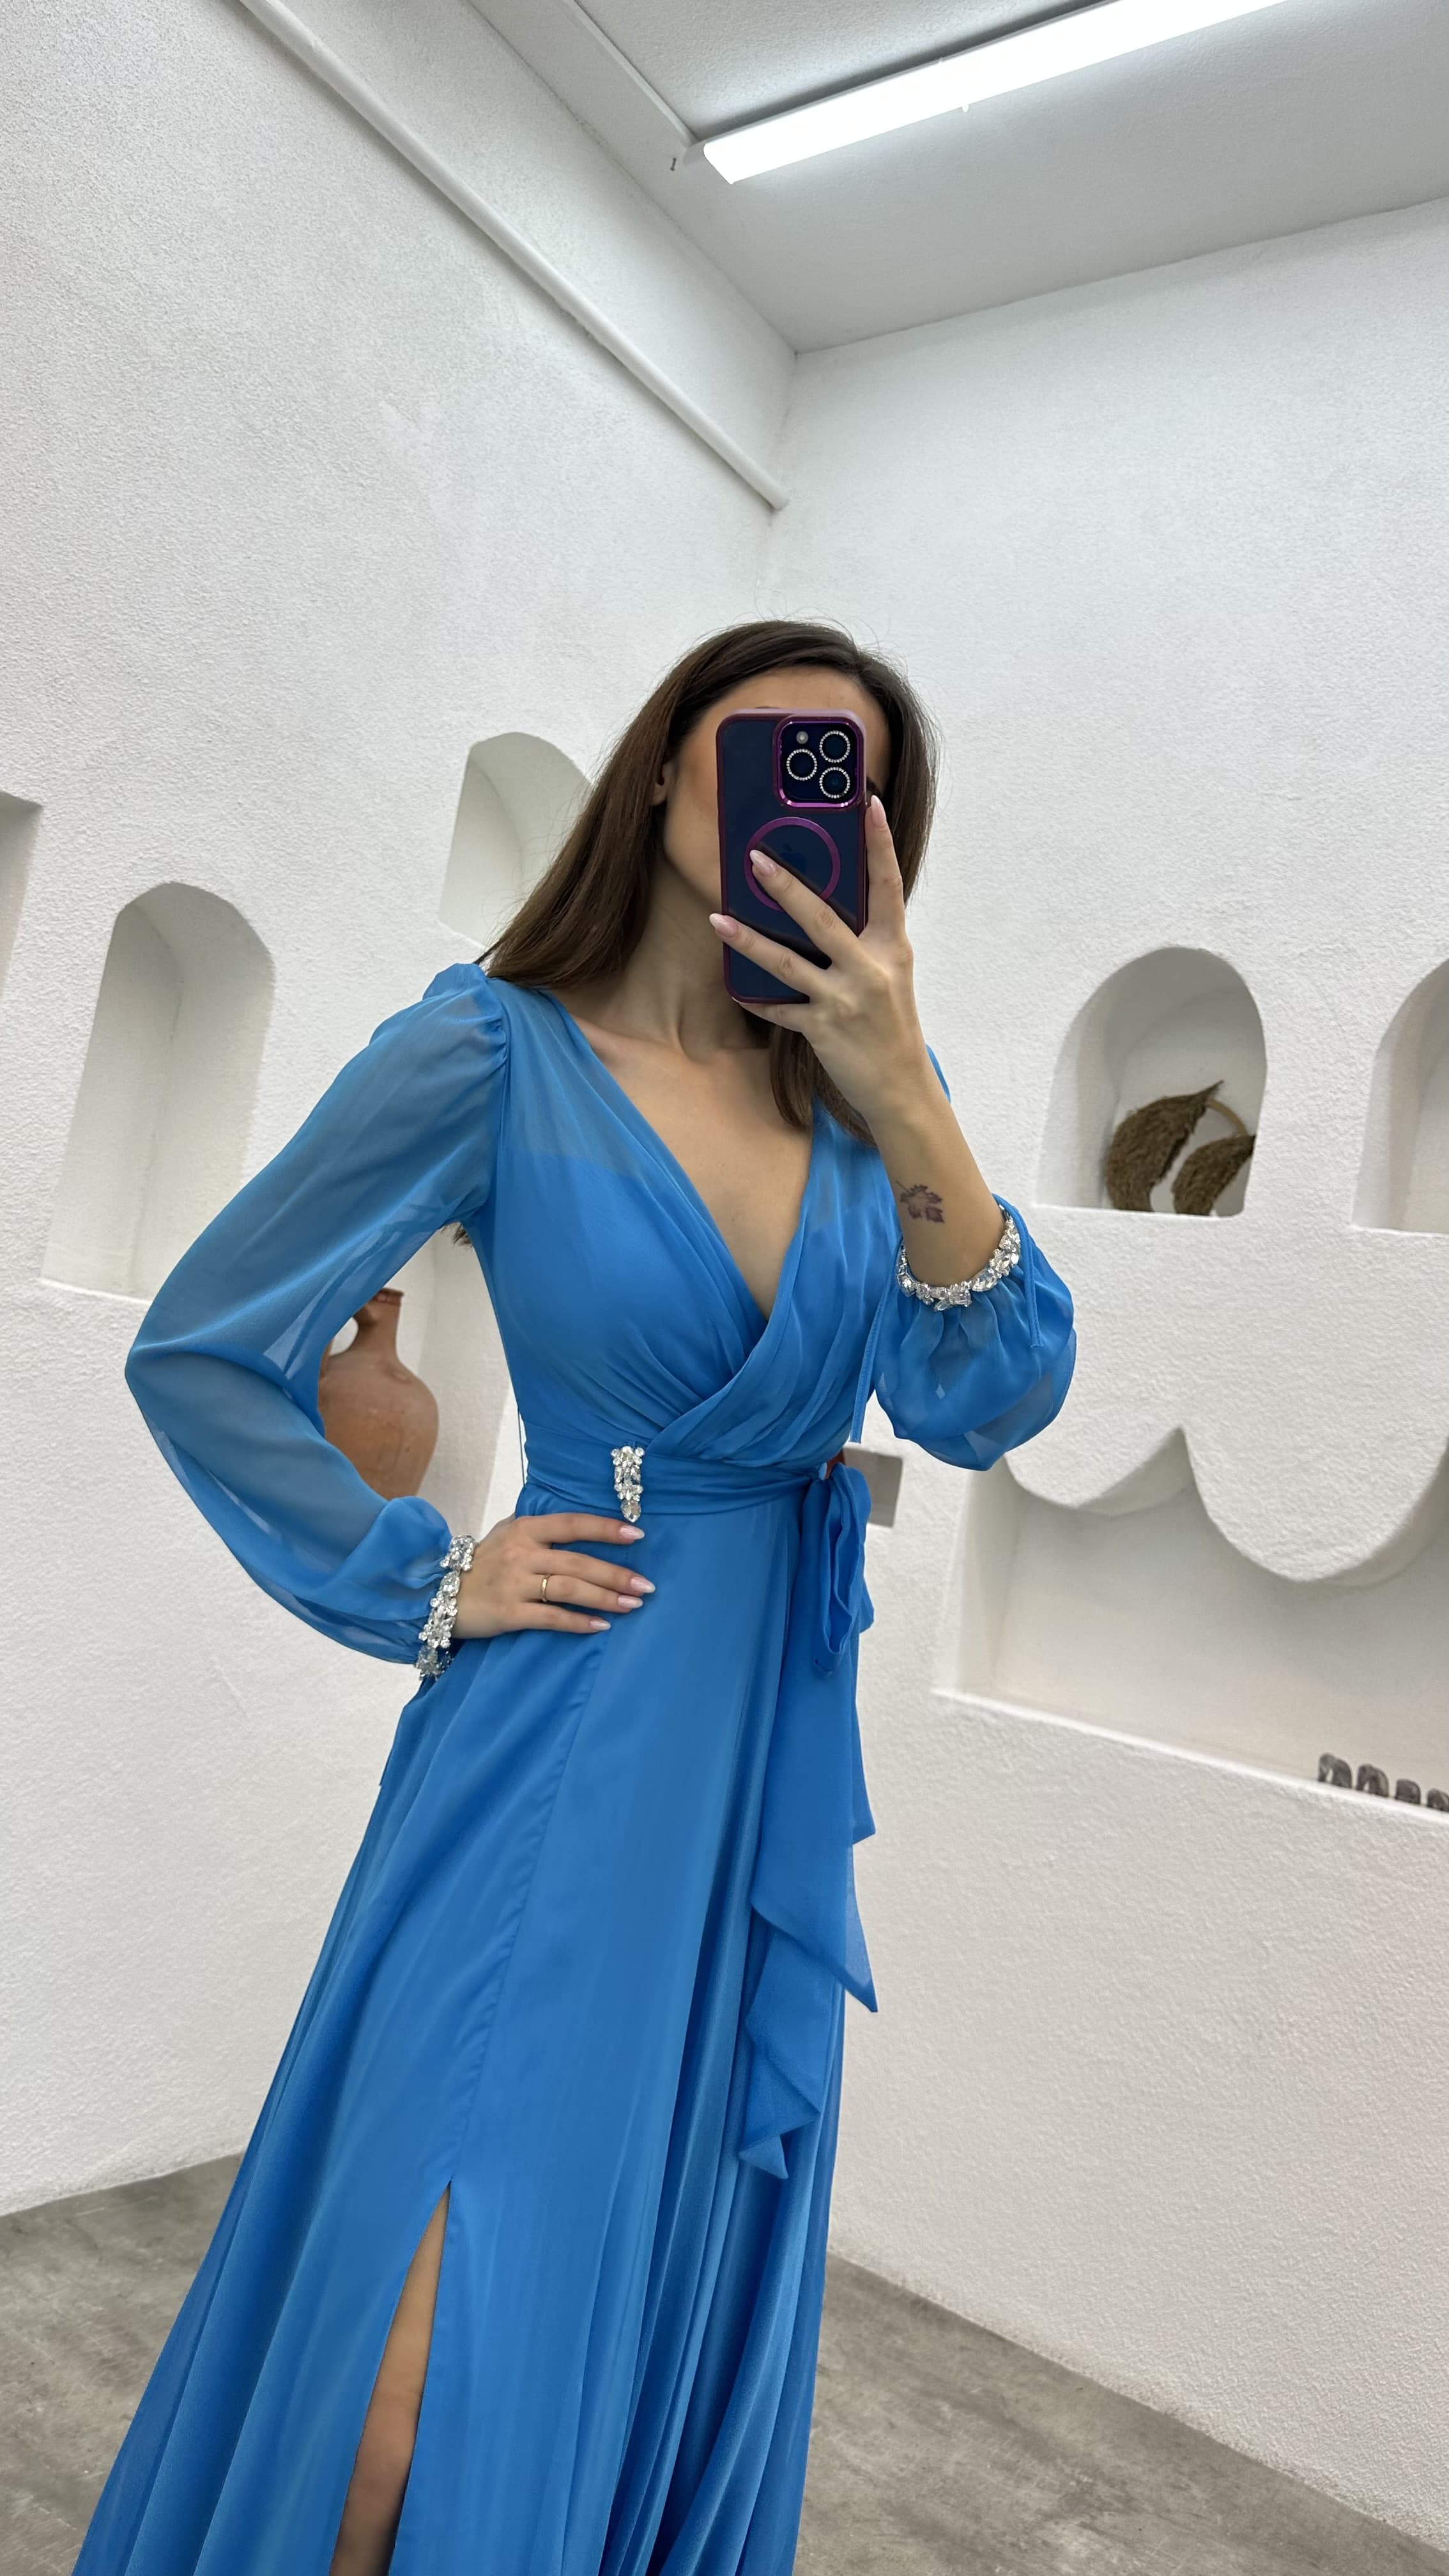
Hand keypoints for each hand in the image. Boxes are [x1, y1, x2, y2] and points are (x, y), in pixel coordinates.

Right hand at [452, 1512, 652, 1638]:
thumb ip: (537, 1527)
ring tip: (633, 1605)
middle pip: (578, 1561)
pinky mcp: (508, 1613)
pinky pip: (551, 1617)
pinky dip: (579, 1622)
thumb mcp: (504, 1533)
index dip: (606, 1528)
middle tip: (646, 1586)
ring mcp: (514, 1584)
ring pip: (569, 1589)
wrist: (437, 1593)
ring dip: (605, 1598)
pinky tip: (601, 1626)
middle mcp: (521, 1553)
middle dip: (616, 1574)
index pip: (572, 1524)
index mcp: (524, 1529)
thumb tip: (577, 1523)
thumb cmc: (480, 1564)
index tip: (638, 1535)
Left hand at [713, 793, 1008, 1278]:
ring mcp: (846, 1001)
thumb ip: (864, 942)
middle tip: (755, 858)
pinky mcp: (823, 1030)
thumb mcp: (890, 976)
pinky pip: (780, 1009)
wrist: (901, 1088)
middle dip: (788, 888)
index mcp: (893, 948)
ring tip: (719, 918)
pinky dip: (756, 997)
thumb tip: (823, 904)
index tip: (868, 802)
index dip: (879, 844)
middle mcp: (871, 970)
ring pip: (790, 963)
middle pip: (825, 919)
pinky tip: (734, 985)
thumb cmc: (891, 1026)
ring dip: (750, 941)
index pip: (888, 886)